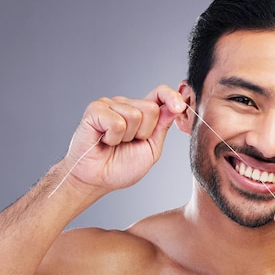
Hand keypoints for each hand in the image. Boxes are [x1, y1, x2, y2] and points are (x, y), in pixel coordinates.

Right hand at [63, 85, 185, 193]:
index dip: (171, 96)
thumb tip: (177, 105)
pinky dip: (112, 138)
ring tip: (114, 144)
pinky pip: (116, 122)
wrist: (96, 180)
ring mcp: (109, 105)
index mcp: (141, 113)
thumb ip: (163, 127)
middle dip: (144, 133)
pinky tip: (104, 141)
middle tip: (127, 144)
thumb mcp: (151, 149)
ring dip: (126, 138)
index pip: (160, 94)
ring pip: (134, 115)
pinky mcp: (95, 110)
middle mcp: (126, 105)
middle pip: (151, 108)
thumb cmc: (120, 167)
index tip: (179, 107)